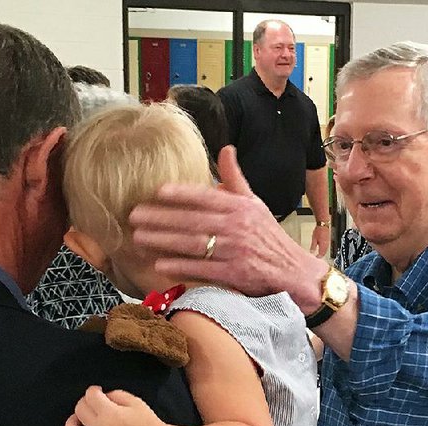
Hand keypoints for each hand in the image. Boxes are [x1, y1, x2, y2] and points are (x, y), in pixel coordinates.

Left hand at [56, 386, 164, 425]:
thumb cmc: (147, 423)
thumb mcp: (134, 401)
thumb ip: (114, 394)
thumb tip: (100, 397)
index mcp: (109, 414)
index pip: (90, 396)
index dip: (94, 390)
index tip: (99, 391)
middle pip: (79, 410)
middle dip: (86, 402)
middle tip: (96, 403)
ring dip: (73, 420)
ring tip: (82, 417)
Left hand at [129, 145, 328, 311]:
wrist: (294, 273)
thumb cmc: (269, 237)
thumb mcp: (255, 203)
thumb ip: (235, 178)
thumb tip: (225, 148)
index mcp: (240, 207)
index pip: (206, 197)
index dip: (181, 194)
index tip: (156, 192)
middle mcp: (237, 226)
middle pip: (192, 220)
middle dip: (160, 218)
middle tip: (133, 216)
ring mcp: (235, 251)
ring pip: (192, 244)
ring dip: (162, 241)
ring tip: (138, 238)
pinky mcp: (234, 274)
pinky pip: (202, 269)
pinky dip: (180, 267)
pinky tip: (160, 265)